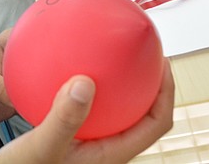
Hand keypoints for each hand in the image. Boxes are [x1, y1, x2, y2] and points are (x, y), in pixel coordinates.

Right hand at [0, 60, 174, 163]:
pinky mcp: (78, 139)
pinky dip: (92, 90)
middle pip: (145, 116)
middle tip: (144, 53)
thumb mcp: (42, 145)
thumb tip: (85, 82)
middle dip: (150, 85)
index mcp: (111, 155)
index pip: (155, 125)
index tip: (162, 63)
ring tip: (115, 57)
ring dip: (124, 87)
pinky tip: (75, 73)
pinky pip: (94, 110)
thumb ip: (64, 117)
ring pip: (120, 113)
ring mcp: (94, 145)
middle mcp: (108, 149)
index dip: (166, 94)